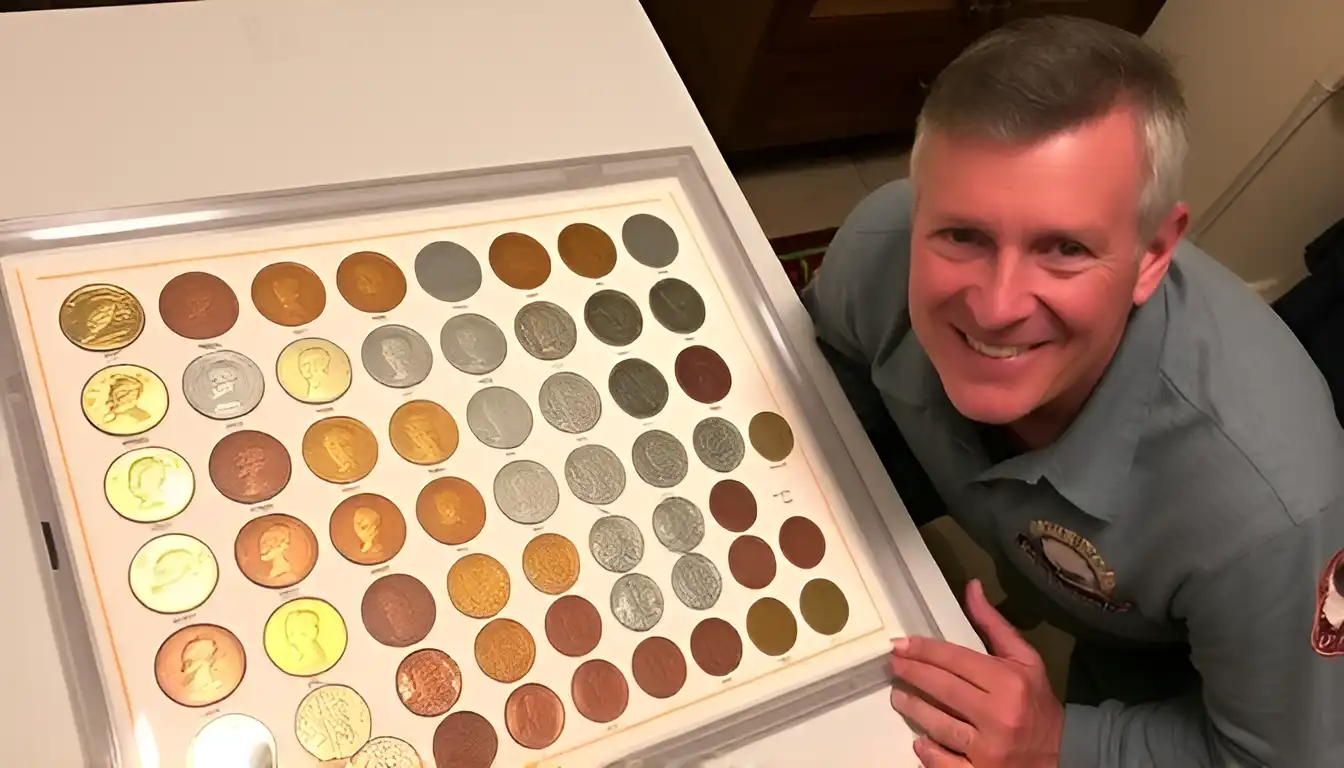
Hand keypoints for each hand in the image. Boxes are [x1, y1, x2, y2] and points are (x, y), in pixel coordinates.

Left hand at [889, 579, 1062, 766]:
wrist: (1064, 753)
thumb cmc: (1036, 701)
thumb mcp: (1024, 659)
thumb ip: (993, 624)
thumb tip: (971, 587)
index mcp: (1008, 683)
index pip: (956, 660)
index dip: (924, 650)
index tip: (899, 644)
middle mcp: (998, 715)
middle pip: (943, 689)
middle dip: (912, 674)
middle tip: (892, 665)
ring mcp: (989, 749)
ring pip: (939, 725)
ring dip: (913, 708)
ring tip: (898, 696)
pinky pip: (946, 764)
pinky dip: (929, 753)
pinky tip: (919, 741)